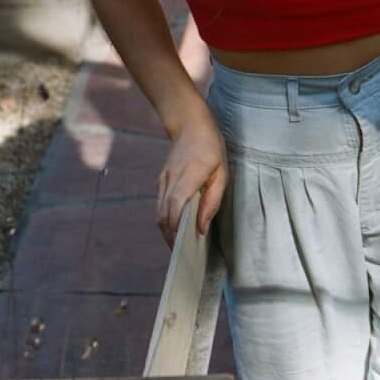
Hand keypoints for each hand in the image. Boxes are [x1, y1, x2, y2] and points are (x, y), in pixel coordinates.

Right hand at [157, 113, 227, 245]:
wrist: (189, 124)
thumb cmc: (210, 147)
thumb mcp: (221, 172)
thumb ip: (212, 200)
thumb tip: (201, 228)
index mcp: (188, 176)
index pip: (175, 206)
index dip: (176, 228)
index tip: (184, 246)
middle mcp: (170, 180)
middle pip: (163, 216)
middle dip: (171, 238)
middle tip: (183, 255)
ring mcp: (162, 181)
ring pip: (158, 214)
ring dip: (167, 231)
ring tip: (181, 245)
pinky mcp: (160, 182)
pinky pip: (160, 206)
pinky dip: (166, 220)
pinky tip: (177, 228)